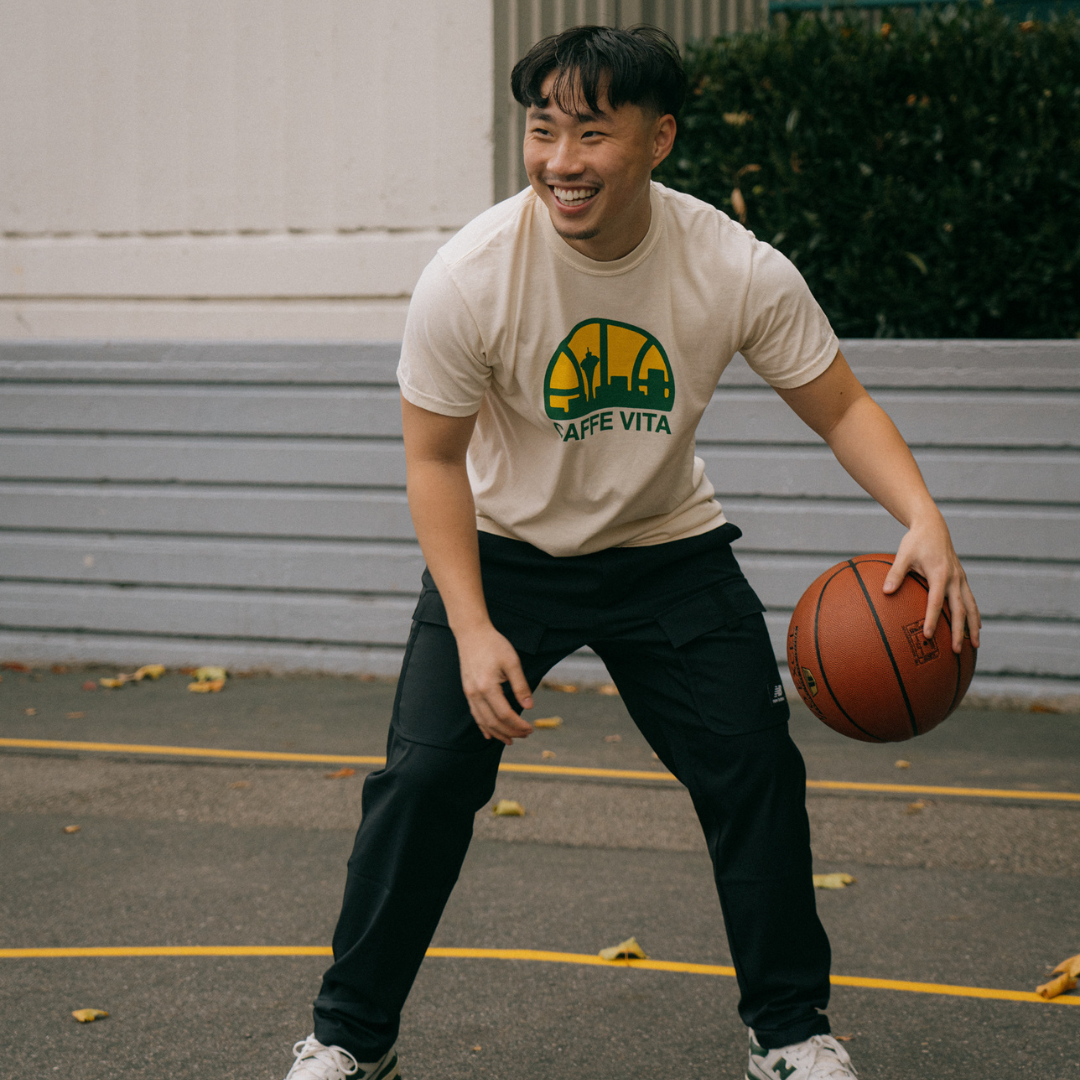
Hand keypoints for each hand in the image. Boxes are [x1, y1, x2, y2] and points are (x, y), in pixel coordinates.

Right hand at [455, 623, 533, 744]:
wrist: (471, 633)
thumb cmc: (493, 644)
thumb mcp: (512, 662)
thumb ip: (521, 686)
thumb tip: (529, 706)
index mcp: (488, 687)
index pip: (505, 714)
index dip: (518, 725)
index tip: (531, 728)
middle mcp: (476, 694)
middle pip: (494, 722)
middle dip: (510, 732)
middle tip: (525, 735)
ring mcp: (469, 693)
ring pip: (483, 721)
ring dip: (497, 733)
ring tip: (510, 740)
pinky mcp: (467, 691)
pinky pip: (475, 714)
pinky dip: (483, 726)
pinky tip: (489, 734)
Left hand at [883, 512, 980, 652]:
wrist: (932, 527)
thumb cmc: (915, 542)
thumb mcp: (903, 555)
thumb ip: (895, 573)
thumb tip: (885, 592)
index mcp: (939, 574)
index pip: (935, 602)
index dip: (932, 620)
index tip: (928, 636)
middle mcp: (954, 578)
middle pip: (959, 609)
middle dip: (959, 631)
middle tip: (957, 651)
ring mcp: (960, 579)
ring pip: (971, 606)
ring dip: (973, 626)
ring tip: (975, 645)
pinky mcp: (962, 579)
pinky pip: (971, 600)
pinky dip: (974, 614)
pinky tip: (976, 627)